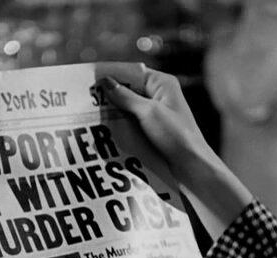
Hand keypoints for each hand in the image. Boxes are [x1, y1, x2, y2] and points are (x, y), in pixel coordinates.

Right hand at [102, 66, 252, 237]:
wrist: (191, 165)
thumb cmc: (175, 135)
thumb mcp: (147, 112)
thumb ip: (125, 97)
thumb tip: (105, 82)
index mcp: (162, 83)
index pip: (131, 72)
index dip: (112, 76)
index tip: (90, 81)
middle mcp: (159, 94)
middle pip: (128, 90)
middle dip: (110, 96)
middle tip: (86, 100)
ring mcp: (156, 112)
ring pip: (128, 107)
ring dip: (114, 112)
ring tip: (92, 115)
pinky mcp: (153, 128)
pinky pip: (132, 122)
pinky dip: (121, 124)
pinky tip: (106, 129)